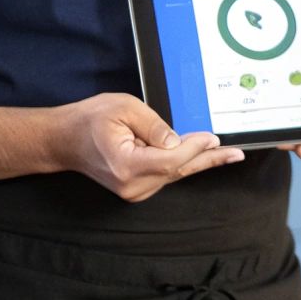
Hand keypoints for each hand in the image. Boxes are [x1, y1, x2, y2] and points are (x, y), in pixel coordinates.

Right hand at [52, 93, 243, 201]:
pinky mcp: (136, 189)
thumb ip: (154, 125)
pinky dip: (182, 163)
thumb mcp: (123, 108)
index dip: (195, 148)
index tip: (213, 137)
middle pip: (178, 170)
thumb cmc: (89, 120)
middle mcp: (132, 185)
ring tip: (226, 153)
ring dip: (198, 161)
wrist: (64, 140)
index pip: (171, 159)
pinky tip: (199, 154)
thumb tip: (180, 142)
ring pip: (174, 174)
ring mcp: (134, 191)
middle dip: (208, 159)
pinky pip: (166, 175)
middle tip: (236, 154)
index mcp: (127, 165)